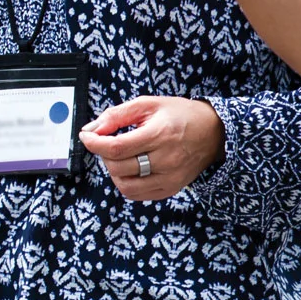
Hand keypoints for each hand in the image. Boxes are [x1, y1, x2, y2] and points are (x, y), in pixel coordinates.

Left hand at [78, 96, 223, 200]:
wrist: (213, 133)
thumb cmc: (180, 115)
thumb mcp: (149, 104)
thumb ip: (117, 115)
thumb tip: (91, 129)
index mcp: (160, 134)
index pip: (116, 147)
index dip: (94, 143)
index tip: (86, 137)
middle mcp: (166, 159)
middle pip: (118, 167)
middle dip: (104, 155)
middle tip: (106, 142)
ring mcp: (169, 178)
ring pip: (126, 186)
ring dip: (114, 172)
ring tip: (119, 157)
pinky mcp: (170, 189)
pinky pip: (138, 195)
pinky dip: (127, 183)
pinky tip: (131, 169)